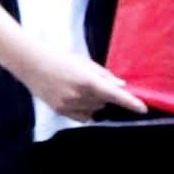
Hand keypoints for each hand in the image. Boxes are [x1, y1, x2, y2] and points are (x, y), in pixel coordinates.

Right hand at [28, 42, 148, 122]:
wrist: (30, 62)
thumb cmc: (58, 56)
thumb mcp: (83, 61)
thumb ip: (103, 75)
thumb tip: (120, 85)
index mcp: (86, 80)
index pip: (115, 95)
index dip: (130, 102)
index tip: (143, 108)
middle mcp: (78, 95)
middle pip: (105, 101)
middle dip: (106, 94)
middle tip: (93, 81)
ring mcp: (68, 105)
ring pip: (94, 109)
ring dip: (95, 101)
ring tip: (80, 87)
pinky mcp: (60, 110)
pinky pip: (82, 116)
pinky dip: (86, 110)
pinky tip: (78, 99)